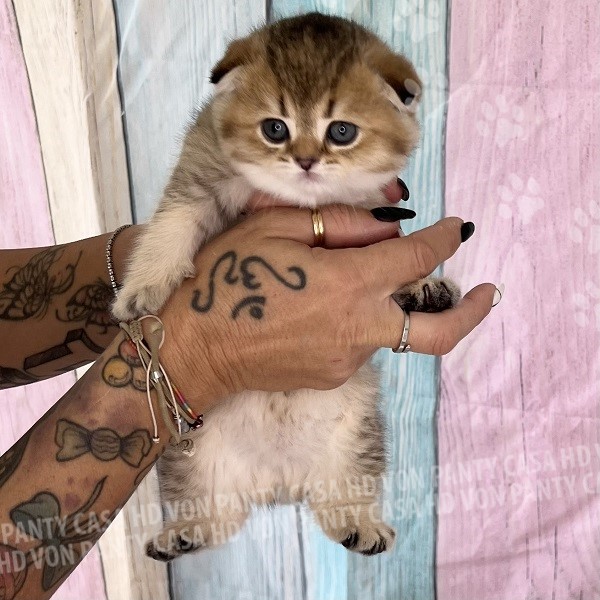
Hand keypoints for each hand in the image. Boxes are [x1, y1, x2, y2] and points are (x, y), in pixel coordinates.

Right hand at [157, 205, 495, 412]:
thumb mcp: (275, 230)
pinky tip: (317, 307)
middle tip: (487, 293)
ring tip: (343, 279)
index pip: (415, 260)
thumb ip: (339, 226)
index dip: (442, 240)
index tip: (456, 229)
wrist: (194, 350)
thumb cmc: (226, 282)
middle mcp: (358, 330)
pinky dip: (357, 320)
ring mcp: (346, 360)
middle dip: (470, 312)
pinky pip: (359, 343)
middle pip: (436, 331)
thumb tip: (385, 229)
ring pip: (390, 329)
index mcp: (347, 287)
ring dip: (388, 304)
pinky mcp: (331, 376)